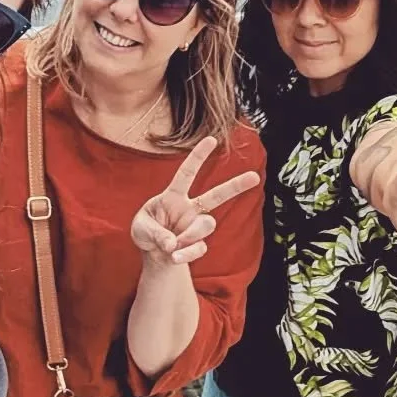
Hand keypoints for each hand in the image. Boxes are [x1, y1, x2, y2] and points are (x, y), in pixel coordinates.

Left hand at [130, 136, 260, 266]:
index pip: (187, 173)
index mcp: (173, 196)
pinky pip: (200, 248)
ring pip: (207, 225)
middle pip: (216, 195)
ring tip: (172, 246)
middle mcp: (189, 208)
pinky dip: (185, 254)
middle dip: (236, 186)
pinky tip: (173, 257)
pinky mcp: (198, 244)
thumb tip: (172, 244)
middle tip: (255, 177)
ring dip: (190, 235)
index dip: (198, 156)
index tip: (212, 139)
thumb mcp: (141, 229)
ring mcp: (196, 226)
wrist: (154, 256)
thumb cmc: (145, 232)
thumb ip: (156, 233)